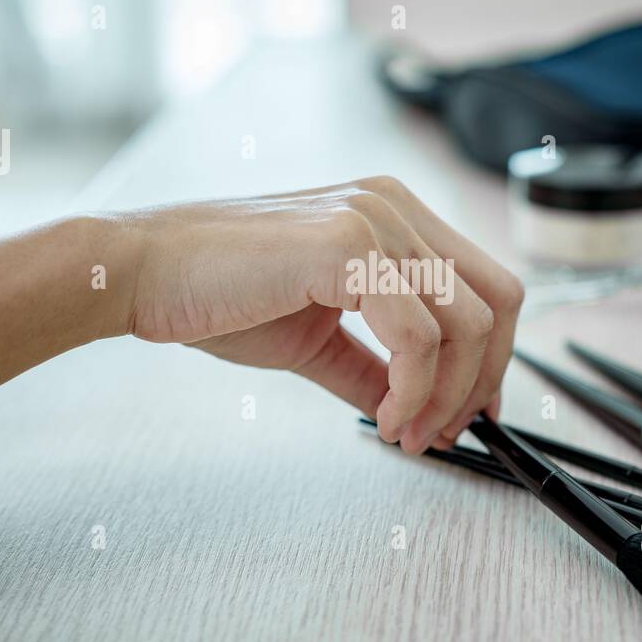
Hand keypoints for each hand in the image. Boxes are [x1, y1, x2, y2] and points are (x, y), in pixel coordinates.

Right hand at [119, 176, 523, 452]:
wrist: (143, 274)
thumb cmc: (217, 295)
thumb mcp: (316, 338)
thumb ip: (374, 366)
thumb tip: (420, 409)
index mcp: (394, 216)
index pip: (487, 286)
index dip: (494, 358)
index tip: (471, 414)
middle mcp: (395, 206)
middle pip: (498, 302)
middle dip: (482, 382)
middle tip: (445, 435)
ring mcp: (375, 219)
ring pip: (467, 324)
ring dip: (447, 398)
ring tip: (407, 435)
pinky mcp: (348, 245)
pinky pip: (418, 337)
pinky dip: (414, 391)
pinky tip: (384, 419)